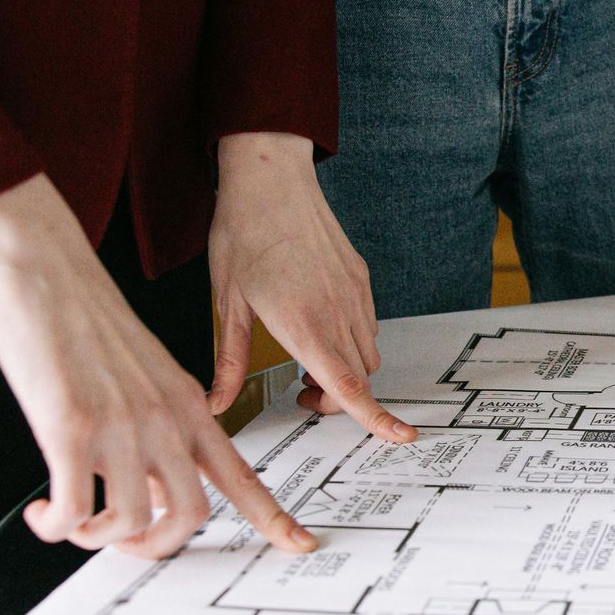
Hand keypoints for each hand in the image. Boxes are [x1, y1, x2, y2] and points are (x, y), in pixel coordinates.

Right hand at [0, 175, 318, 557]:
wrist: (50, 275)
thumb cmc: (91, 324)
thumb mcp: (151, 376)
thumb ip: (163, 431)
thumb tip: (156, 493)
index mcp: (190, 409)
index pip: (244, 475)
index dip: (274, 517)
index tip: (300, 544)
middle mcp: (166, 421)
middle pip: (189, 513)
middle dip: (156, 546)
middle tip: (123, 544)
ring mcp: (123, 426)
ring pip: (131, 520)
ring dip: (98, 538)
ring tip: (73, 525)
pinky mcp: (73, 429)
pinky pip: (73, 509)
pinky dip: (56, 526)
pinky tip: (43, 514)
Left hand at [207, 133, 415, 443]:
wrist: (269, 178)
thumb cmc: (242, 234)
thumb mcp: (228, 304)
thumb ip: (229, 363)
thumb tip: (215, 405)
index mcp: (303, 323)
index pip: (348, 385)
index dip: (376, 418)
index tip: (399, 436)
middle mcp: (337, 311)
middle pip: (359, 377)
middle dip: (338, 398)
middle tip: (299, 391)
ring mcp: (354, 293)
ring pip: (366, 353)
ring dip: (345, 368)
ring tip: (306, 357)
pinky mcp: (360, 277)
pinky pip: (366, 324)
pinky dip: (350, 340)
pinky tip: (318, 324)